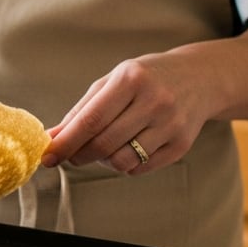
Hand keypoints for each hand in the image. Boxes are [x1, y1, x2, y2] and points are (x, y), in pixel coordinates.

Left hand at [40, 50, 214, 174]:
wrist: (200, 78)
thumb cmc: (146, 78)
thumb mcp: (112, 82)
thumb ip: (82, 110)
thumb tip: (52, 137)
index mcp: (132, 79)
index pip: (91, 120)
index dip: (66, 142)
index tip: (47, 156)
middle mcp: (155, 101)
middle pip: (104, 144)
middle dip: (79, 155)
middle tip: (71, 155)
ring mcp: (172, 125)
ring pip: (122, 161)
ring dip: (103, 161)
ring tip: (104, 147)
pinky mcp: (182, 145)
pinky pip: (140, 168)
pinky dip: (124, 164)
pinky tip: (127, 147)